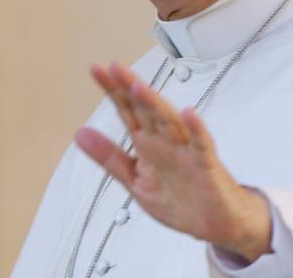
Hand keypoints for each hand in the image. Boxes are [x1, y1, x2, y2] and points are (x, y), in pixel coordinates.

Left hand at [74, 62, 272, 262]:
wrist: (211, 222)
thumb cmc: (179, 199)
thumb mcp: (134, 179)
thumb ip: (109, 156)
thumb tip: (80, 134)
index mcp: (148, 143)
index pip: (128, 110)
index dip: (113, 90)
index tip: (97, 70)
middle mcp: (166, 141)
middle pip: (147, 109)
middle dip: (131, 88)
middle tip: (115, 68)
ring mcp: (186, 151)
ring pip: (169, 122)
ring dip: (155, 104)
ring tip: (138, 87)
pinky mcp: (205, 166)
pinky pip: (201, 146)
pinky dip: (196, 130)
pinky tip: (189, 115)